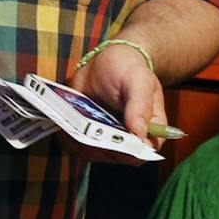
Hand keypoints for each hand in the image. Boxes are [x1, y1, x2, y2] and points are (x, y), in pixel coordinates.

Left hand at [66, 43, 165, 163]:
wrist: (104, 62)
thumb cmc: (128, 68)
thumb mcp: (138, 80)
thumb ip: (141, 105)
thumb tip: (139, 133)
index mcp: (151, 129)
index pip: (144, 151)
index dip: (130, 150)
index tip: (114, 137)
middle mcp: (130, 140)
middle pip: (116, 156)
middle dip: (100, 143)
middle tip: (88, 124)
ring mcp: (108, 141)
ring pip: (94, 154)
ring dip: (82, 140)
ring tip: (75, 118)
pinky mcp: (89, 138)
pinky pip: (77, 147)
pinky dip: (69, 137)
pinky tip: (67, 121)